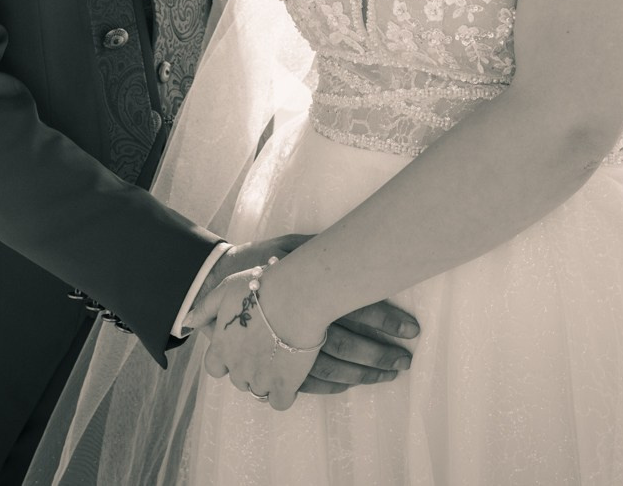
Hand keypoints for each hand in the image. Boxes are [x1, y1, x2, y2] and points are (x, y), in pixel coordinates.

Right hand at [188, 239, 419, 397]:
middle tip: (407, 359)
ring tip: (392, 373)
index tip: (411, 328)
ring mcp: (278, 354)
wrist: (211, 282)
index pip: (352, 308)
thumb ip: (315, 245)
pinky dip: (331, 386)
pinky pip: (305, 386)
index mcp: (301, 295)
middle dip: (379, 354)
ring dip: (363, 374)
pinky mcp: (267, 370)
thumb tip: (354, 236)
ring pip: (328, 371)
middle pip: (344, 346)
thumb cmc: (252, 262)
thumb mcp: (283, 245)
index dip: (385, 318)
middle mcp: (290, 327)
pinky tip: (350, 384)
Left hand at [198, 265, 319, 411]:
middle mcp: (237, 367)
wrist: (297, 296)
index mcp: (221, 346)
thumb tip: (187, 322)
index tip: (241, 348)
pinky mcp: (284, 385)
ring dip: (268, 380)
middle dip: (250, 369)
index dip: (226, 361)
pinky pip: (280, 402)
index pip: (214, 368)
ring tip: (282, 358)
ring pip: (259, 391)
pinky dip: (285, 393)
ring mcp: (260, 378)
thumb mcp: (227, 289)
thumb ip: (205, 308)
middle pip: (239, 380)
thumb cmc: (262, 288)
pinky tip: (293, 376)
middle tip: (268, 348)